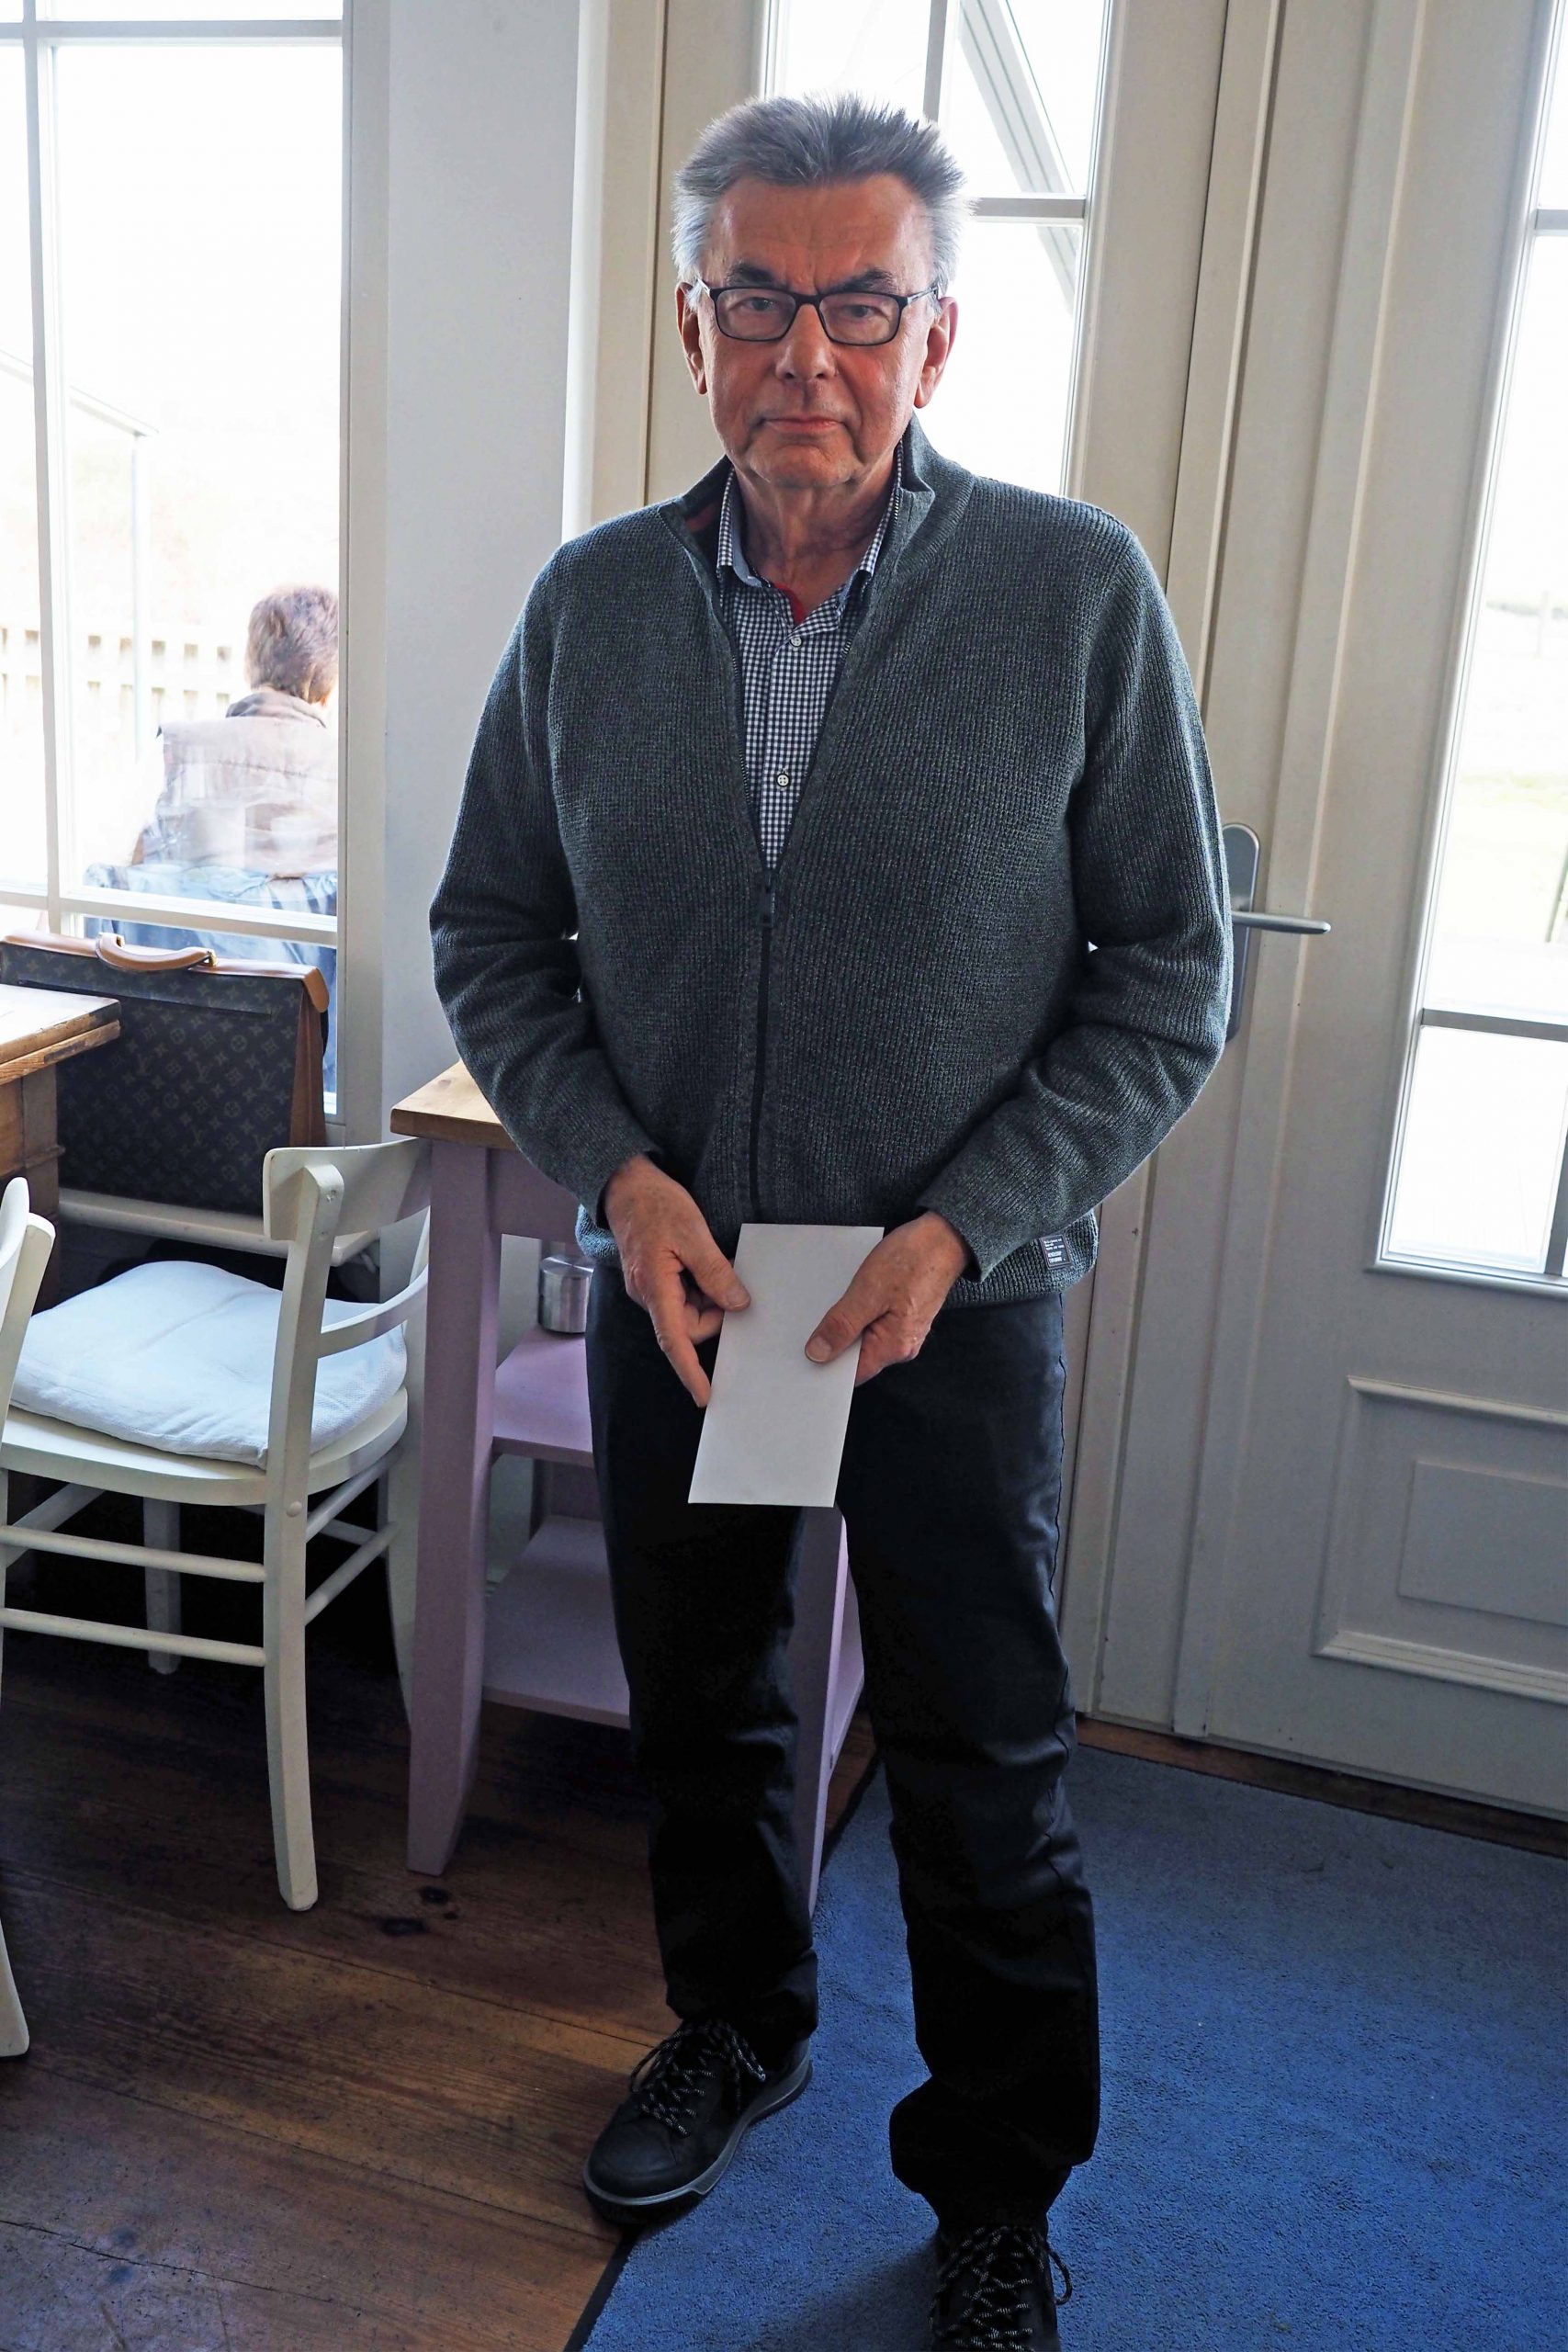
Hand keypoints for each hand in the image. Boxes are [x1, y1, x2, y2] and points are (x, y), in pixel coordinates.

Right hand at [603, 1154, 749, 1407]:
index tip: (705, 1395)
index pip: (674, 1341)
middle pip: (689, 1326)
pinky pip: (684, 1296)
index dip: (690, 1371)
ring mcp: (651, 1288)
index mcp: (654, 1288)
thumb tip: (736, 1304)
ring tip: (712, 1261)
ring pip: (689, 1311)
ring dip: (708, 1296)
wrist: (626, 1183)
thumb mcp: (692, 1233)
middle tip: (729, 1279)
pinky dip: (701, 1286)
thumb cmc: (654, 1204)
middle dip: (714, 1312)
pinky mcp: (657, 1279)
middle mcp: (649, 1295)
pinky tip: (704, 1262)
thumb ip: (715, 1272)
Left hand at [802, 1212, 971, 1386]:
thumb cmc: (913, 1260)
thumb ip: (842, 1325)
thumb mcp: (868, 1291)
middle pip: (857, 1356)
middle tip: (816, 1318)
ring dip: (846, 1322)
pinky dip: (858, 1312)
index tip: (806, 1350)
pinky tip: (853, 1294)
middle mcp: (902, 1345)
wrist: (944, 1236)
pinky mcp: (903, 1314)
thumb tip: (819, 1352)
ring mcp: (904, 1330)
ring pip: (863, 1337)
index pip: (852, 1373)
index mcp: (894, 1346)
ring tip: (839, 1299)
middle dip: (834, 1340)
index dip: (827, 1364)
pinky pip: (873, 1322)